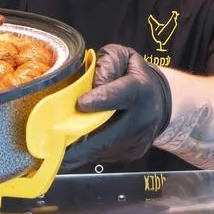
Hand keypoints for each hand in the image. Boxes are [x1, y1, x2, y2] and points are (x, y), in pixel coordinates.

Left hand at [61, 44, 172, 169]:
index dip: (100, 100)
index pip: (119, 95)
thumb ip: (107, 64)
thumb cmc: (133, 75)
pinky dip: (88, 153)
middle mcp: (142, 117)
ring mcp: (139, 139)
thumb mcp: (123, 57)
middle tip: (54, 147)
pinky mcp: (133, 153)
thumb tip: (93, 84)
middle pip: (108, 135)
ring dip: (78, 152)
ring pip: (103, 149)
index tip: (79, 104)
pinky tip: (74, 148)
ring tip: (55, 150)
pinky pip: (106, 155)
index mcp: (139, 89)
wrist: (160, 101)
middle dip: (79, 144)